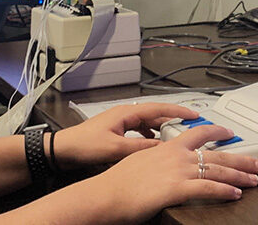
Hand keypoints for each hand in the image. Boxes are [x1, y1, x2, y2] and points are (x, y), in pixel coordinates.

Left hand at [51, 102, 199, 167]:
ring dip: (162, 129)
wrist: (63, 149)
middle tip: (190, 127)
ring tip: (175, 138)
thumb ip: (141, 148)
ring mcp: (121, 121)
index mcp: (127, 112)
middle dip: (174, 120)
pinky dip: (150, 137)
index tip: (194, 115)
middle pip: (156, 114)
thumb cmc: (84, 145)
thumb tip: (162, 148)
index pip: (159, 108)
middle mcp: (125, 114)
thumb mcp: (116, 149)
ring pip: (149, 123)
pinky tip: (153, 145)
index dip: (178, 111)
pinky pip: (140, 130)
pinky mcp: (117, 130)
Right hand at [90, 123, 257, 222]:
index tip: (230, 132)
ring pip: (217, 170)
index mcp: (167, 147)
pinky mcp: (177, 189)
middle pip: (216, 153)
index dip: (217, 131)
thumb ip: (158, 160)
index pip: (198, 133)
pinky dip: (224, 190)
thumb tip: (163, 165)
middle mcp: (176, 156)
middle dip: (241, 158)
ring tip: (253, 179)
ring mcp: (178, 171)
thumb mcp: (140, 161)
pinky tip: (236, 193)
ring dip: (239, 175)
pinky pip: (207, 188)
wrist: (105, 194)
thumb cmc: (117, 183)